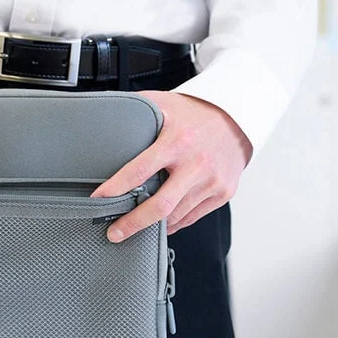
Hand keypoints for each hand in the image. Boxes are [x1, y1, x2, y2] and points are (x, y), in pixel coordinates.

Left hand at [90, 91, 252, 240]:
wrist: (240, 116)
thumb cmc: (196, 112)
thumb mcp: (165, 104)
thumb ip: (136, 110)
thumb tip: (104, 116)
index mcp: (177, 141)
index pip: (139, 170)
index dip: (115, 188)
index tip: (97, 200)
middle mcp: (196, 164)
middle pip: (160, 205)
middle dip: (132, 223)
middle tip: (113, 233)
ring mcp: (212, 182)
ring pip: (175, 216)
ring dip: (151, 226)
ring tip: (131, 227)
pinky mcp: (222, 193)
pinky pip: (191, 217)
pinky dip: (172, 223)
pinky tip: (158, 223)